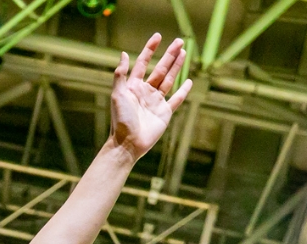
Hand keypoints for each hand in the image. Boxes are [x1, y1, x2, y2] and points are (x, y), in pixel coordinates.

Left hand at [108, 34, 190, 159]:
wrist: (128, 143)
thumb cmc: (120, 120)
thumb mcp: (118, 95)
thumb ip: (120, 75)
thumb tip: (124, 54)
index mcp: (133, 86)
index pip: (143, 63)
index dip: (150, 50)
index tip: (157, 37)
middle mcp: (145, 92)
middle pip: (160, 69)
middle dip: (169, 55)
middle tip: (179, 41)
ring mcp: (156, 102)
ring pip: (169, 80)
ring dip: (176, 66)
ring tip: (184, 53)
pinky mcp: (165, 112)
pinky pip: (176, 99)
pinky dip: (183, 90)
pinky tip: (189, 81)